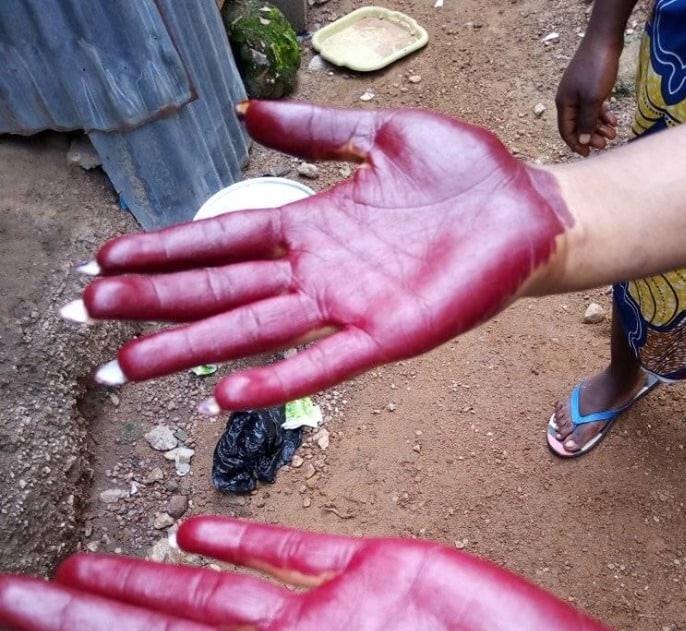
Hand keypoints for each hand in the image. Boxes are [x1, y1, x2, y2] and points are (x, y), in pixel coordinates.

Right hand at [67, 101, 569, 409]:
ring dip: (188, 348)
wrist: (529, 211)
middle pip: (219, 290)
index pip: (220, 238)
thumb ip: (312, 131)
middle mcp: (317, 272)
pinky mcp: (389, 336)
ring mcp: (349, 308)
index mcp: (311, 225)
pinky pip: (323, 363)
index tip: (104, 260)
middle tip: (87, 320)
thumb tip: (246, 111)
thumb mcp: (379, 135)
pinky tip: (226, 395)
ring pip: (252, 330)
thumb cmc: (462, 175)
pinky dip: (276, 380)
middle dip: (151, 304)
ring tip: (128, 366)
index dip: (162, 249)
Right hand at [555, 38, 620, 154]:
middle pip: (578, 125)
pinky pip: (594, 106)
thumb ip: (586, 122)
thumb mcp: (593, 99)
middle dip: (591, 136)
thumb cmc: (596, 70)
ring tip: (613, 133)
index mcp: (564, 104)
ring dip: (599, 127)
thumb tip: (581, 141)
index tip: (587, 154)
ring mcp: (579, 92)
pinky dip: (603, 114)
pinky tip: (613, 119)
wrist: (605, 39)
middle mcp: (569, 100)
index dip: (575, 144)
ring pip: (588, 116)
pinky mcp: (590, 85)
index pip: (566, 131)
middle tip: (605, 145)